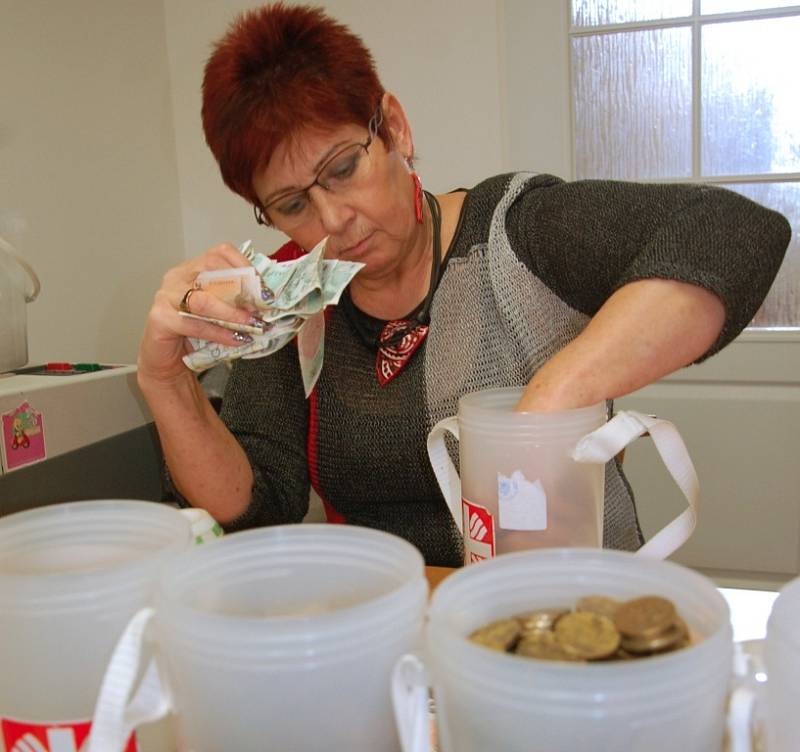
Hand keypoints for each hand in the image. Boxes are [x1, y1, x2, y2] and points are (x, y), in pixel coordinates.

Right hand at [137, 243, 259, 388]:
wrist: (168, 363)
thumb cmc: (195, 337)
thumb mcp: (220, 313)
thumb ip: (236, 302)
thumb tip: (267, 301)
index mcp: (192, 269)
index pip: (220, 254)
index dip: (246, 267)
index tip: (265, 288)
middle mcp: (177, 277)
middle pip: (211, 270)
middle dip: (242, 289)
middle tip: (263, 307)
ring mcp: (165, 296)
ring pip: (204, 299)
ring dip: (233, 313)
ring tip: (253, 324)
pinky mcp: (160, 319)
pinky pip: (194, 324)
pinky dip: (219, 333)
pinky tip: (236, 340)